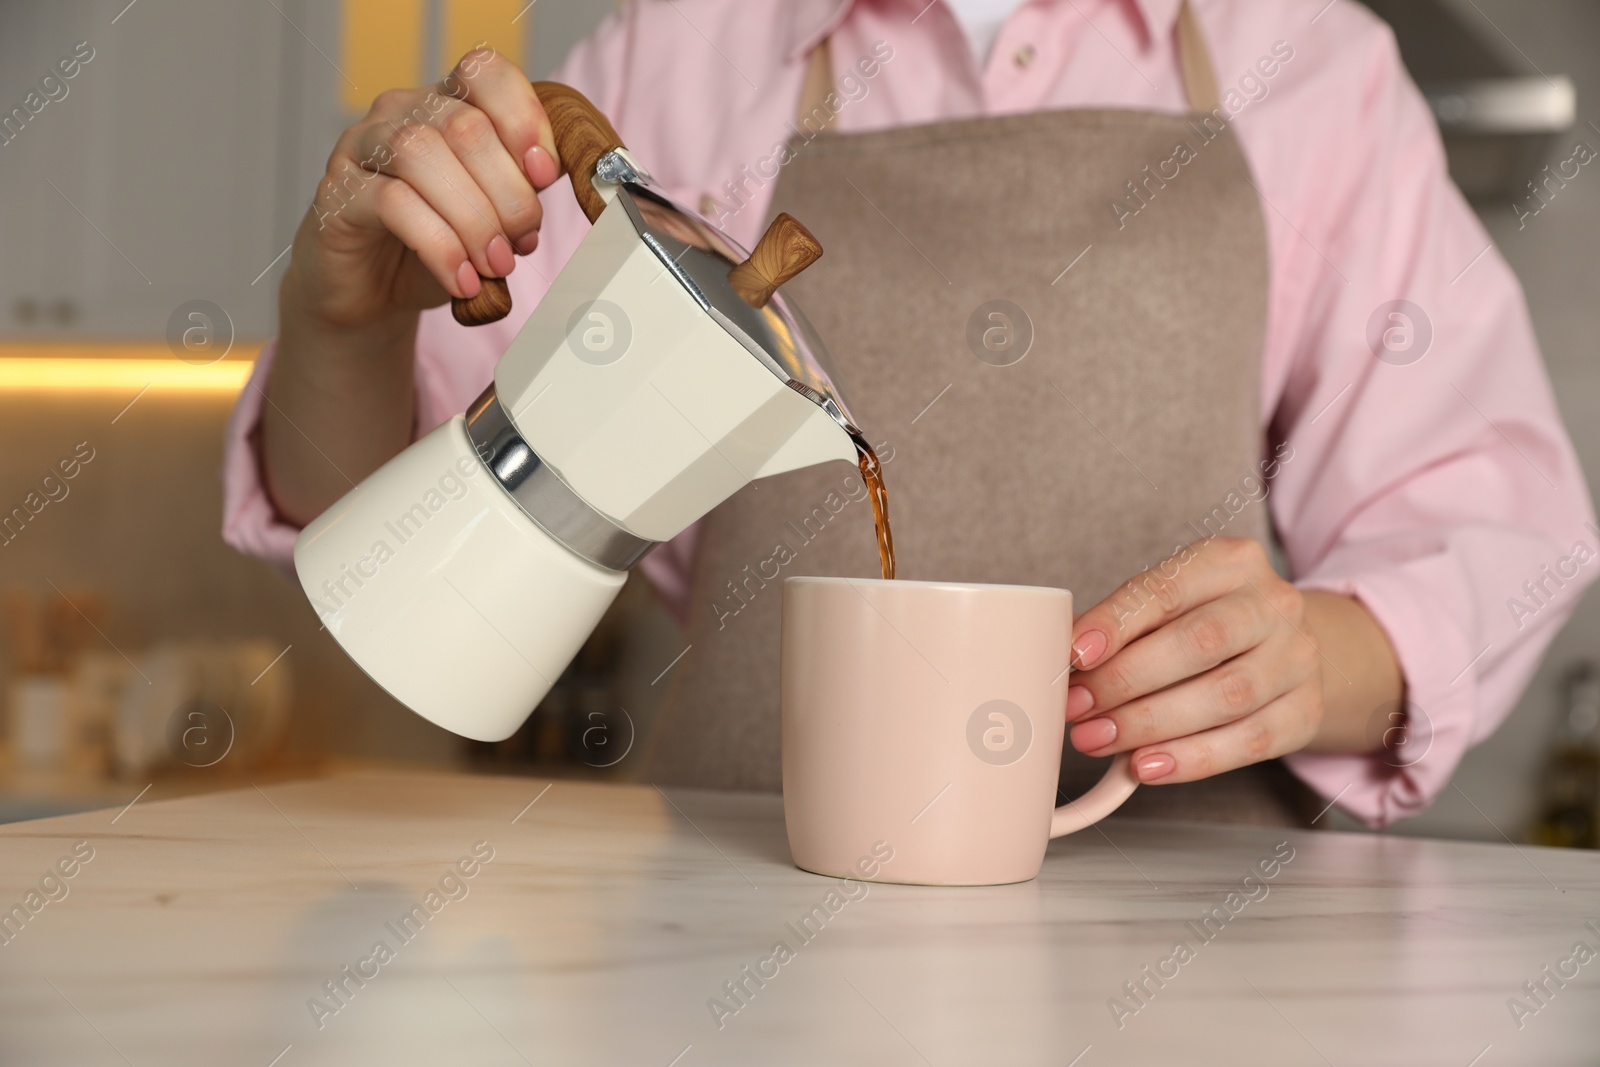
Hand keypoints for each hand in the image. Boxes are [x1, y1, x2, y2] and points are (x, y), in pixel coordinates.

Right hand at [263, 47, 560, 525]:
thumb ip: (528, 191)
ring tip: (496, 264)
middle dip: (509, 193)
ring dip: (474, 218)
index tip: (546, 176)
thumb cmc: (436, 246)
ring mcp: (361, 151)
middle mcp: (400, 114)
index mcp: (446, 104)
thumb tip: (591, 190)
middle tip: (523, 243)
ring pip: (423, 155)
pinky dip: (439, 245)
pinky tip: (462, 277)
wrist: (369, 295)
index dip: (524, 118)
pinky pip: (391, 203)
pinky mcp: (338, 198)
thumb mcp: (495, 215)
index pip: (486, 72)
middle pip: (465, 126)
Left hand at [1064, 537, 1324, 784]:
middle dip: (1127, 680)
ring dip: (1151, 724)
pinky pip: (1250, 741)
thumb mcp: (1168, 604)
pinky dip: (1192, 759)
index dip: (1116, 623)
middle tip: (1078, 707)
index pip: (1168, 589)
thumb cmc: (1205, 622)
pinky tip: (1146, 766)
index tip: (1074, 654)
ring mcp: (1298, 658)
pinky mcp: (1306, 711)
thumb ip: (1123, 624)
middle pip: (1200, 641)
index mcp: (1231, 562)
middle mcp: (1273, 604)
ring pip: (1226, 695)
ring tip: (1098, 739)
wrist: (1283, 647)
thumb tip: (1067, 660)